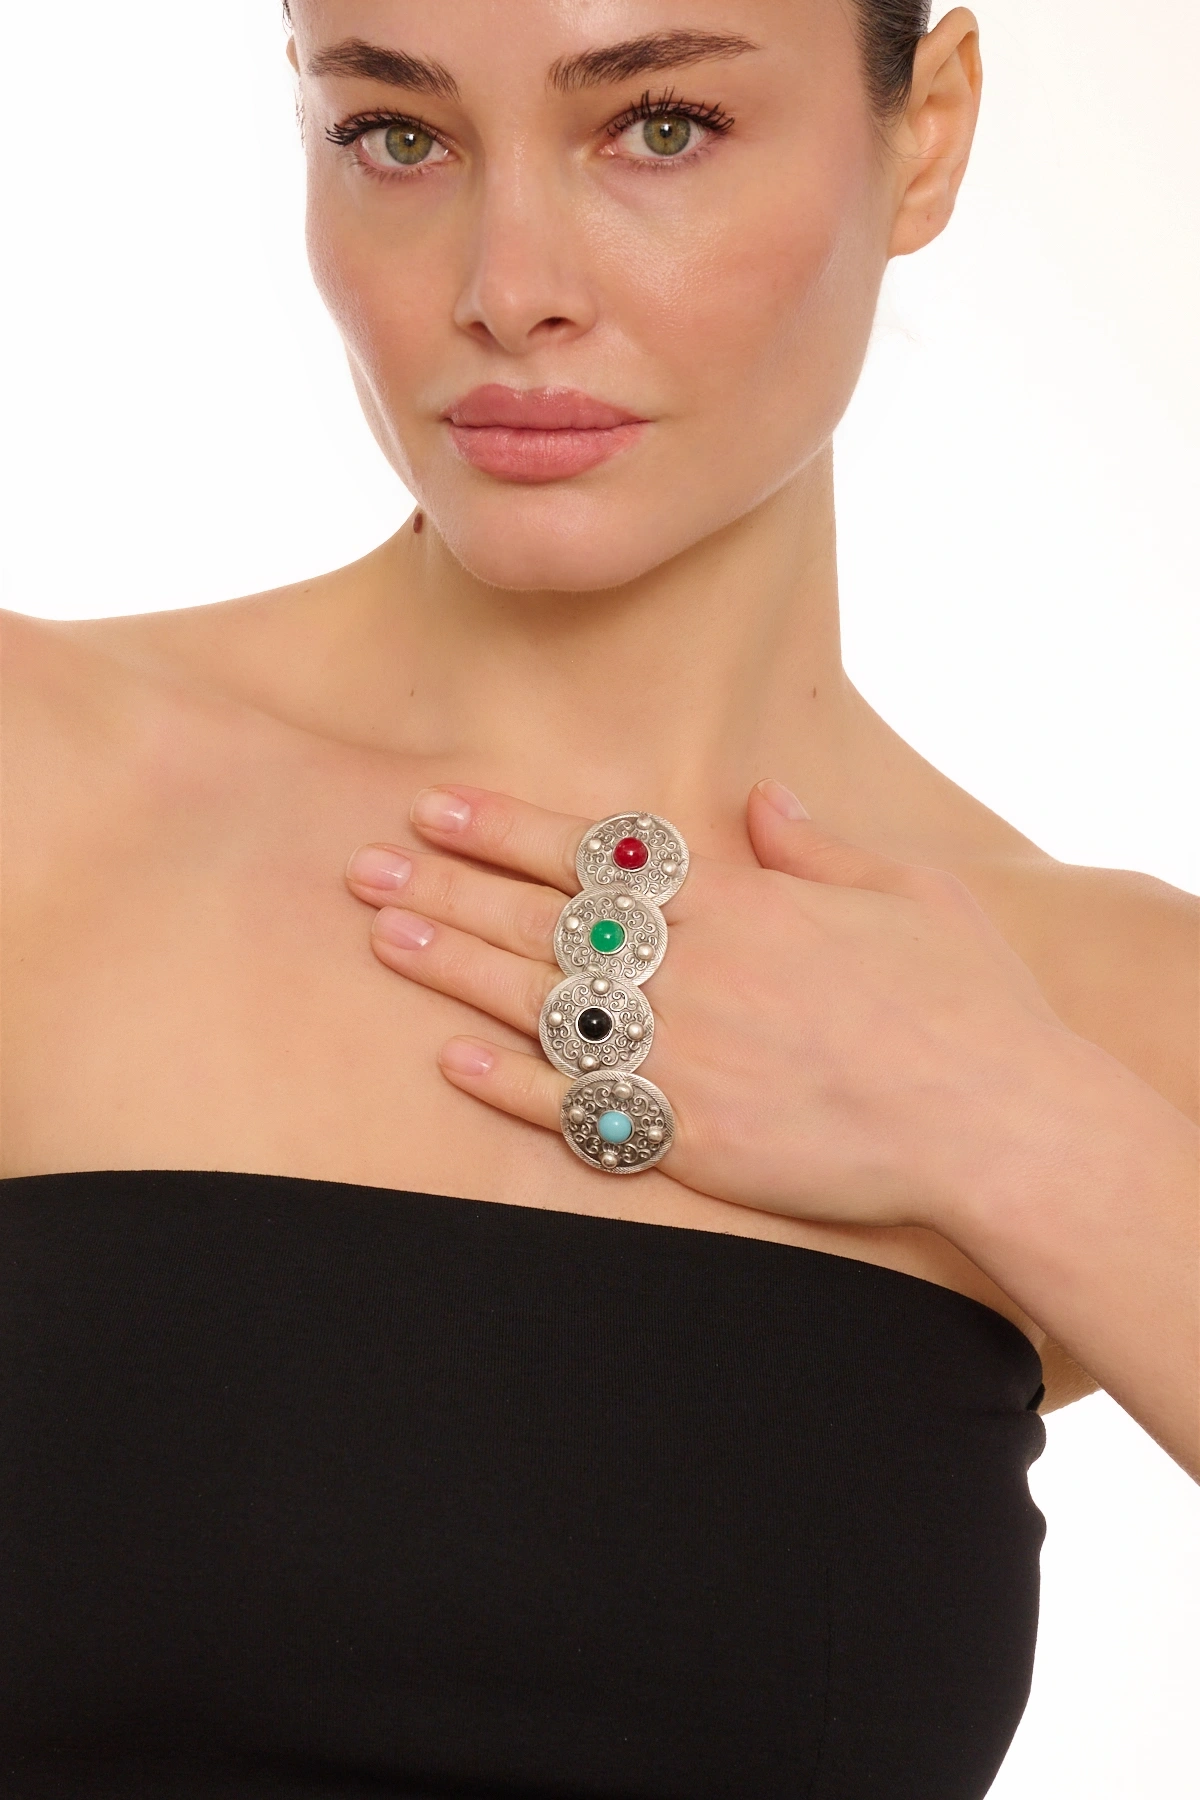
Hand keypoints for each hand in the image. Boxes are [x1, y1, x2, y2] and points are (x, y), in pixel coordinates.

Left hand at [343, 780, 1079, 1233]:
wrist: (997, 1122)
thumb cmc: (969, 1002)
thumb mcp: (911, 890)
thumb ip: (820, 844)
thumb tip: (762, 799)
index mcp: (742, 899)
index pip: (592, 851)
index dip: (505, 825)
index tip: (437, 805)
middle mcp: (695, 968)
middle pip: (541, 917)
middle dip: (446, 883)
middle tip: (364, 863)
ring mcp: (684, 1054)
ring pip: (538, 1000)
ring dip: (451, 965)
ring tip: (382, 934)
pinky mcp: (688, 1136)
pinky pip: (575, 1107)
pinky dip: (507, 1083)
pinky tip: (447, 1059)